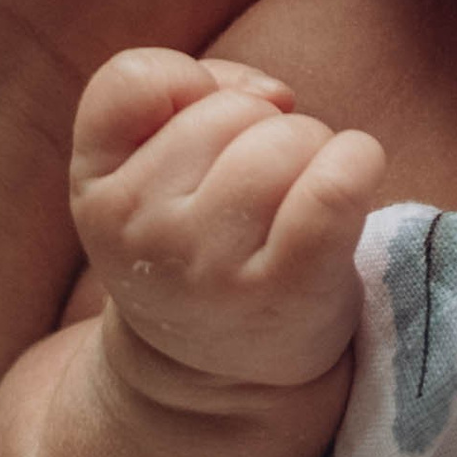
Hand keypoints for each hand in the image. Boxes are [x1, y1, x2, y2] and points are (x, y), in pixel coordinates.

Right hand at [73, 50, 385, 396]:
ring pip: (287, 138)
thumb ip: (193, 96)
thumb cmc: (201, 244)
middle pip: (233, 110)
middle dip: (266, 128)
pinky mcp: (285, 290)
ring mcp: (209, 266)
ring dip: (314, 150)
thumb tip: (274, 96)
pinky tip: (353, 178)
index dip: (188, 85)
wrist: (219, 374)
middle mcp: (141, 230)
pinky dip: (358, 162)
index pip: (135, 81)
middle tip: (265, 189)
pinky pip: (334, 186)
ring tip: (300, 201)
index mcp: (98, 190)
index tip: (212, 133)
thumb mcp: (151, 172)